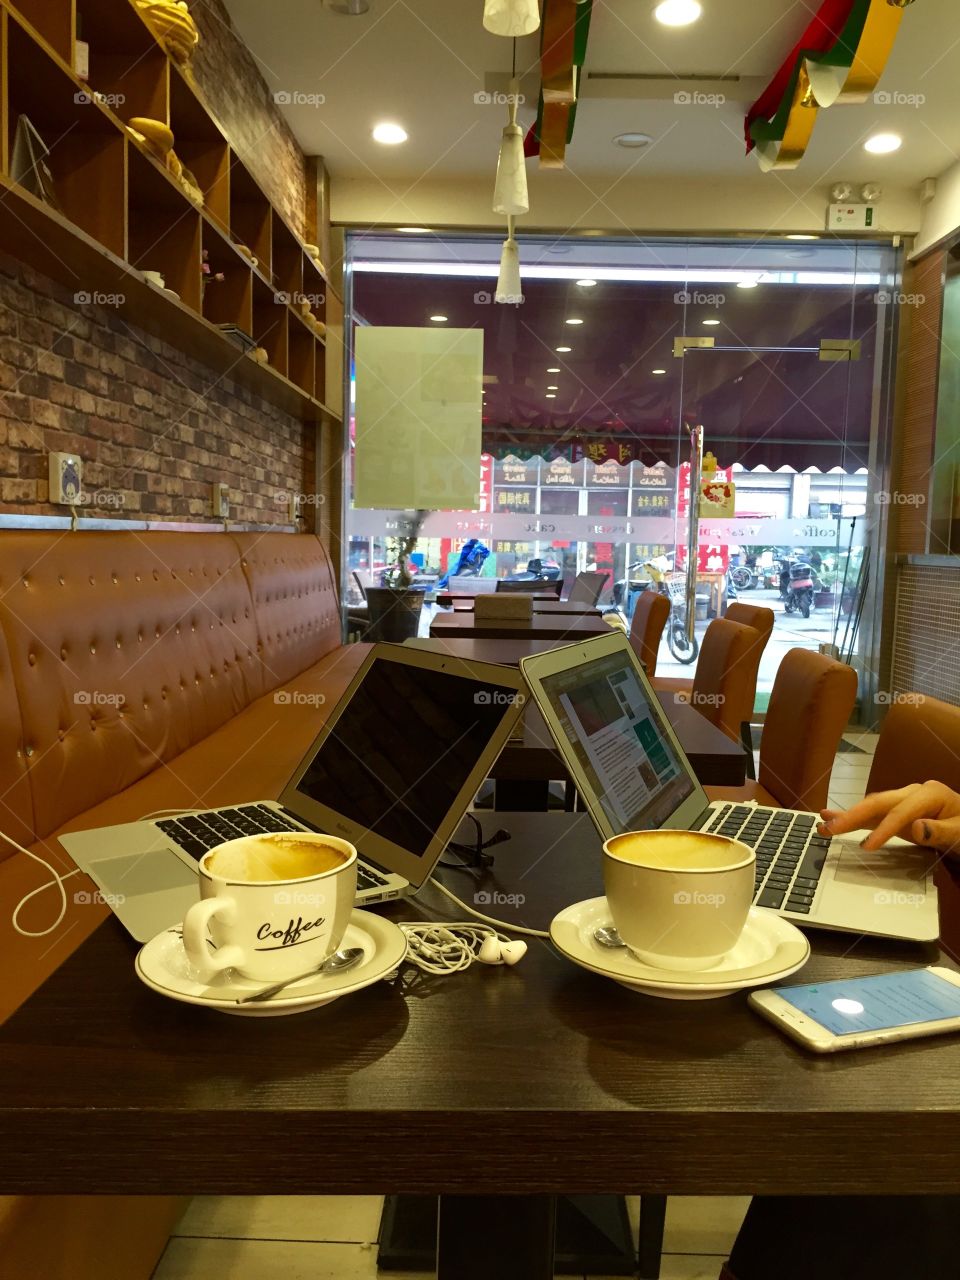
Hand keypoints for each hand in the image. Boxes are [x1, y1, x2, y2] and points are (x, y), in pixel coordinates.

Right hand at [818, 782, 959, 855]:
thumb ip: (939, 831)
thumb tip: (914, 827)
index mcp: (930, 794)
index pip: (901, 811)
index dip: (883, 829)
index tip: (867, 847)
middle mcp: (912, 792)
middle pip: (879, 802)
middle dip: (853, 816)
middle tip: (831, 829)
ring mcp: (903, 801)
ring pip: (872, 806)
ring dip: (847, 816)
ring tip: (824, 824)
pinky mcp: (897, 812)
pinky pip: (874, 814)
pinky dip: (854, 817)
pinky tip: (831, 817)